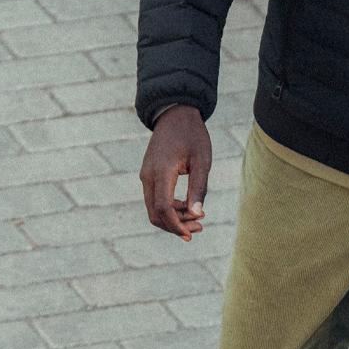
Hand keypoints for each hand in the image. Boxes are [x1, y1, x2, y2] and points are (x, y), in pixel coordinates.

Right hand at [139, 105, 211, 240]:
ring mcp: (146, 175)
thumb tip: (197, 214)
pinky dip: (169, 208)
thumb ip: (199, 187)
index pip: (163, 208)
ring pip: (153, 208)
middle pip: (155, 213)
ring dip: (173, 218)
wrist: (175, 114)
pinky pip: (154, 198)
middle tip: (199, 228)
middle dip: (175, 226)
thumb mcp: (202, 160)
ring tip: (197, 220)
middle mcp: (148, 176)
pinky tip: (188, 208)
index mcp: (161, 171)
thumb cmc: (192, 135)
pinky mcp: (148, 175)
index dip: (176, 225)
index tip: (191, 234)